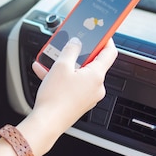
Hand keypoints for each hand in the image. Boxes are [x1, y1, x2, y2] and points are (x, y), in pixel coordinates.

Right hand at [19, 38, 117, 155]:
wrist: (47, 122)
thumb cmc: (55, 98)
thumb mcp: (60, 66)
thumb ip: (70, 50)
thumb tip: (76, 43)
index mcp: (96, 75)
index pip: (109, 52)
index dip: (106, 40)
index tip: (100, 33)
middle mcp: (96, 86)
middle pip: (91, 63)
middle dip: (77, 54)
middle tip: (68, 46)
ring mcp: (88, 96)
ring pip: (79, 74)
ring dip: (65, 66)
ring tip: (50, 60)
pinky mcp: (78, 103)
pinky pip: (73, 85)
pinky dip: (62, 78)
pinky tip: (46, 74)